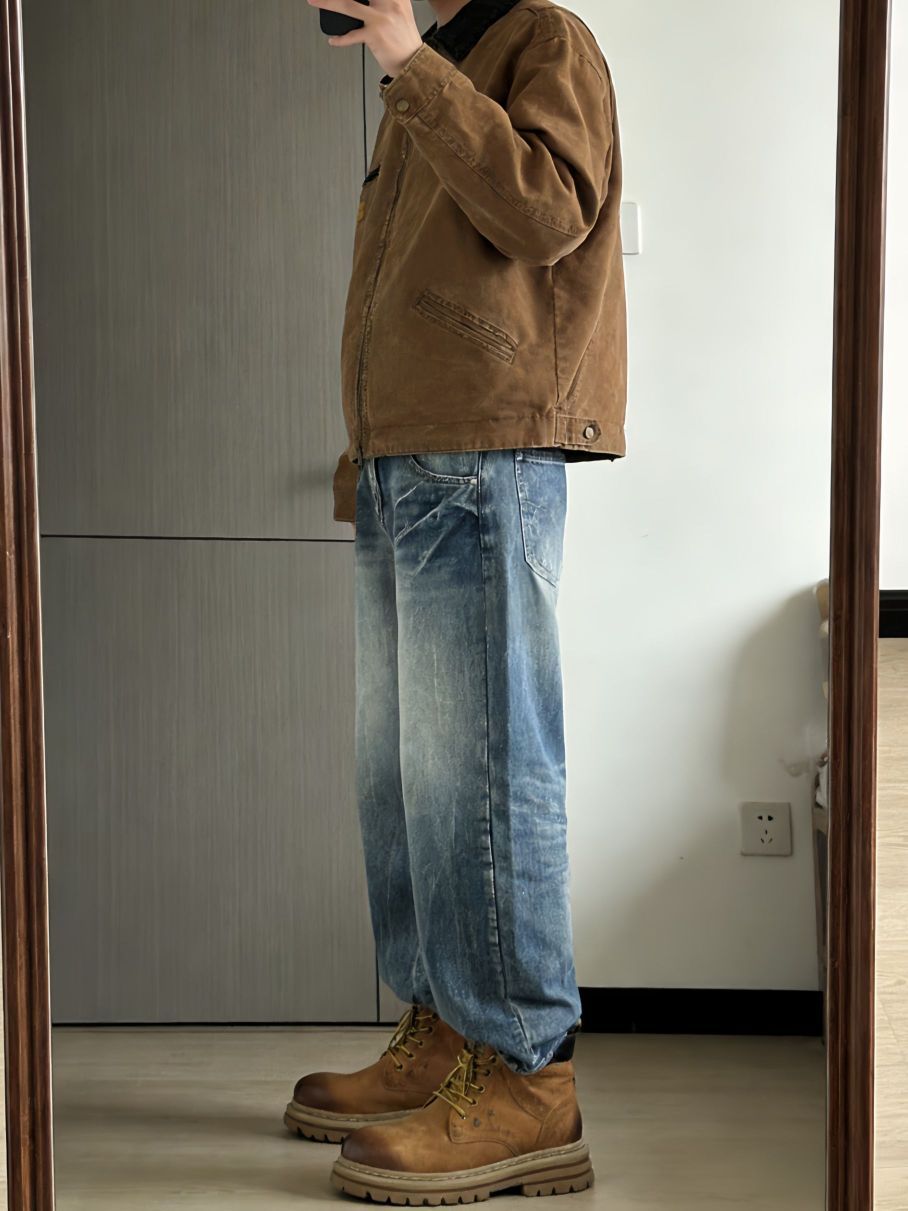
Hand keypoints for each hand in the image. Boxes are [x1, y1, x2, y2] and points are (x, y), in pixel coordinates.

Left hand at [308, 0, 423, 78]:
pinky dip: (340, 39)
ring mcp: (381, 19)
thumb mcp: (400, 12)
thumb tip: (362, 0)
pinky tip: (333, 39)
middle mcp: (390, 3)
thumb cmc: (404, 40)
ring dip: (327, 3)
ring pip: (347, 5)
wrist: (413, 63)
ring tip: (313, 0)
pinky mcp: (375, 36)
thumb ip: (385, 2)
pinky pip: (351, 36)